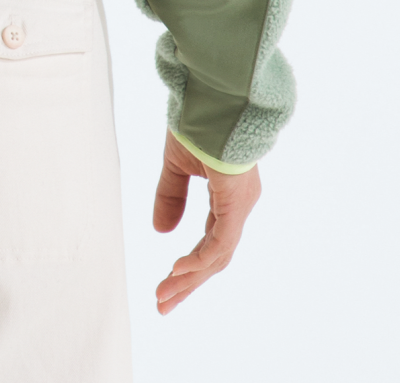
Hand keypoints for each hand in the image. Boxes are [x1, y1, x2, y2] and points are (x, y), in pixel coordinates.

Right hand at [152, 128, 260, 313]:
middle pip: (214, 258)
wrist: (212, 94)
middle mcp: (238, 206)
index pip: (209, 243)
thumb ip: (170, 197)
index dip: (187, 267)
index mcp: (228, 197)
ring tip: (164, 296)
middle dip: (187, 284)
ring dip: (189, 279)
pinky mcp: (235, 202)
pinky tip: (179, 270)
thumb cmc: (198, 121)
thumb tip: (160, 232)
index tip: (164, 284)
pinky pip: (220, 242)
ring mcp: (240, 206)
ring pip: (217, 256)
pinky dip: (200, 259)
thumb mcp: (176, 164)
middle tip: (162, 305)